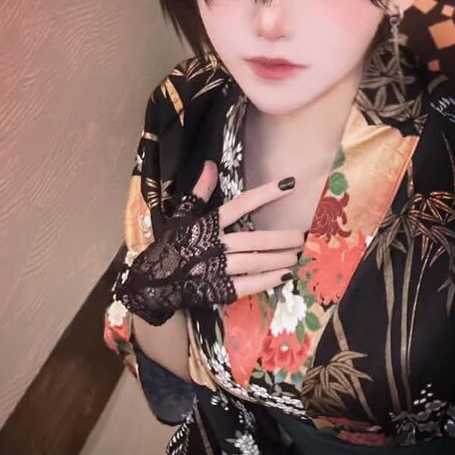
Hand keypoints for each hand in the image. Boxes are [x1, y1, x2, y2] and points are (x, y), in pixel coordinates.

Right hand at [112, 160, 303, 325]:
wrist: (153, 281)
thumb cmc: (171, 245)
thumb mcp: (182, 215)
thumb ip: (200, 191)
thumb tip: (211, 165)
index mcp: (206, 224)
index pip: (240, 204)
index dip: (265, 193)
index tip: (290, 184)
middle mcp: (213, 245)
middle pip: (254, 238)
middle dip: (281, 238)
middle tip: (302, 235)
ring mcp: (216, 269)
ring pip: (254, 261)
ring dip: (278, 258)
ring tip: (297, 255)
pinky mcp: (218, 289)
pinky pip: (248, 284)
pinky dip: (267, 280)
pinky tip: (284, 276)